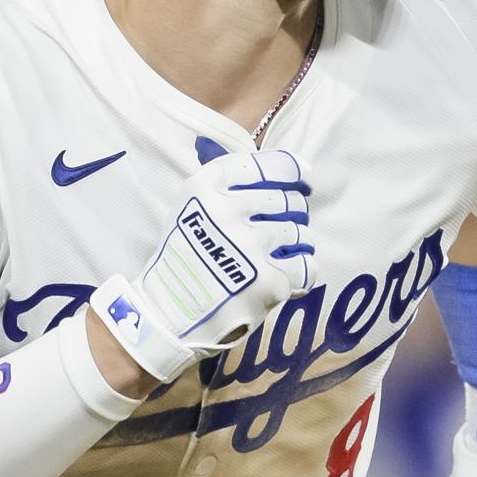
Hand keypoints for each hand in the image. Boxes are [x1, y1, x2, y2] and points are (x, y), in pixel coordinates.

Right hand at [90, 149, 313, 382]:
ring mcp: (248, 246)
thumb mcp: (194, 203)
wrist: (168, 310)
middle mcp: (228, 210)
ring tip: (277, 257)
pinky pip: (307, 265)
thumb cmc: (186, 254)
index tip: (302, 183)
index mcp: (209, 184)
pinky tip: (285, 277)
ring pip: (302, 233)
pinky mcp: (267, 281)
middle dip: (291, 216)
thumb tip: (288, 169)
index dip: (295, 174)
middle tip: (275, 233)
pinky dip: (302, 272)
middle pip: (291, 201)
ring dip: (297, 245)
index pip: (274, 166)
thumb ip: (232, 183)